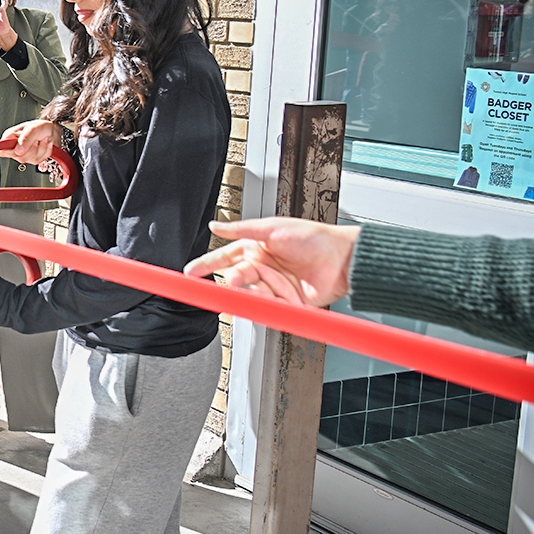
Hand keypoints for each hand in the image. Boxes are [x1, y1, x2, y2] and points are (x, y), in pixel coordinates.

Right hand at [0, 119, 58, 165]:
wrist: (52, 130)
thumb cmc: (40, 127)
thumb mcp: (32, 129)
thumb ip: (25, 139)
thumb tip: (18, 151)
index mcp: (10, 137)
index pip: (2, 151)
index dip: (11, 152)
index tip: (21, 147)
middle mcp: (15, 147)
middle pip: (18, 157)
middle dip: (31, 149)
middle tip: (35, 139)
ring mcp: (24, 154)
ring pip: (30, 159)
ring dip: (40, 149)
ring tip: (42, 140)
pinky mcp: (32, 158)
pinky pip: (39, 160)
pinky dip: (45, 152)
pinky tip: (45, 144)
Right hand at [184, 218, 361, 307]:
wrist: (342, 258)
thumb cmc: (314, 238)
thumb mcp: (273, 227)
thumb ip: (241, 229)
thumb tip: (215, 225)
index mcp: (257, 249)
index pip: (225, 257)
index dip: (207, 264)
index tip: (191, 272)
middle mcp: (264, 268)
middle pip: (235, 277)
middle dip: (230, 280)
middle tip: (230, 281)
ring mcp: (275, 286)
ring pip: (250, 294)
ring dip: (249, 292)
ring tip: (254, 288)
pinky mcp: (287, 303)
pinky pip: (269, 308)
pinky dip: (266, 305)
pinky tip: (269, 298)